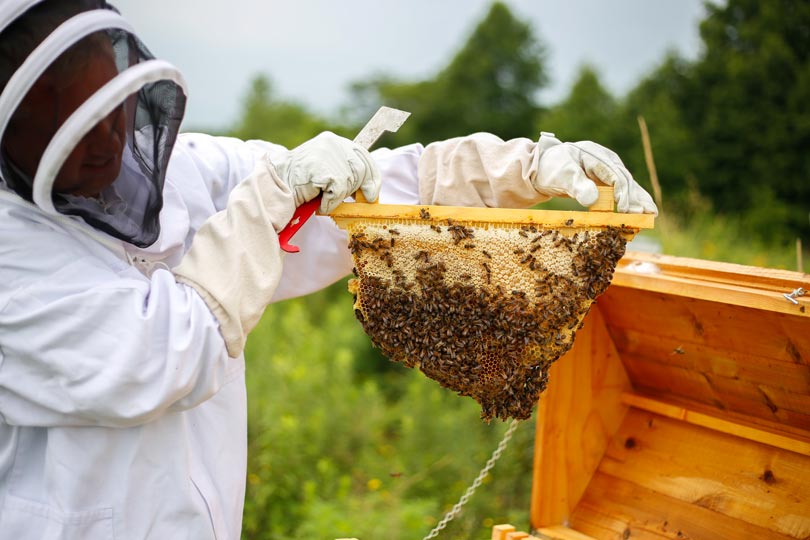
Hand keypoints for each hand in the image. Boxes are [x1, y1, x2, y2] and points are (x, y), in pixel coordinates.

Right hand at [272, 131, 380, 213]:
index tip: (373, 192)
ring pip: (350, 181)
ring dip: (339, 196)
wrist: (274, 183)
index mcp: (333, 140)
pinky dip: (330, 202)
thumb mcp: (324, 169)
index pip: (362, 154)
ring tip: (323, 198)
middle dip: (359, 188)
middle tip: (355, 201)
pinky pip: (338, 191)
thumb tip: (368, 188)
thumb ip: (343, 171)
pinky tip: (318, 202)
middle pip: (361, 169)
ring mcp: (328, 154)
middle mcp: (333, 143)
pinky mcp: (324, 168)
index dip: (372, 175)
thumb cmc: (298, 181)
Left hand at [536, 135, 657, 213]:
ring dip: (638, 199)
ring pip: (627, 185)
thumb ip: (576, 185)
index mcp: (595, 155)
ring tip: (652, 213)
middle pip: (624, 179)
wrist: (543, 168)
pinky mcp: (606, 179)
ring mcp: (607, 169)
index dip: (621, 192)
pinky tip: (643, 210)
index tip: (624, 209)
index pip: (614, 174)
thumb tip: (593, 200)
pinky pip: (621, 190)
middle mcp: (605, 160)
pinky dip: (631, 200)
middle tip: (646, 213)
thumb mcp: (561, 175)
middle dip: (635, 197)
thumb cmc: (551, 168)